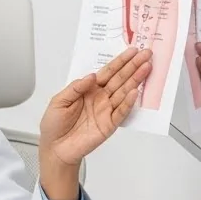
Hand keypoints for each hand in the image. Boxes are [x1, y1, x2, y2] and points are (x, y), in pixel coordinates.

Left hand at [40, 47, 152, 166]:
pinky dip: (128, 102)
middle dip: (133, 66)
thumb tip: (92, 76)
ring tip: (146, 68)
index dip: (120, 62)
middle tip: (146, 54)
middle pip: (120, 79)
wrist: (55, 147)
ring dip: (135, 80)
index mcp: (88, 89)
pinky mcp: (109, 124)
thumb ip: (75, 88)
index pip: (107, 72)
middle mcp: (100, 98)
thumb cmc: (54, 124)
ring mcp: (106, 110)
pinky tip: (136, 91)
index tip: (132, 51)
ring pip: (124, 92)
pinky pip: (121, 111)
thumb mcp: (59, 101)